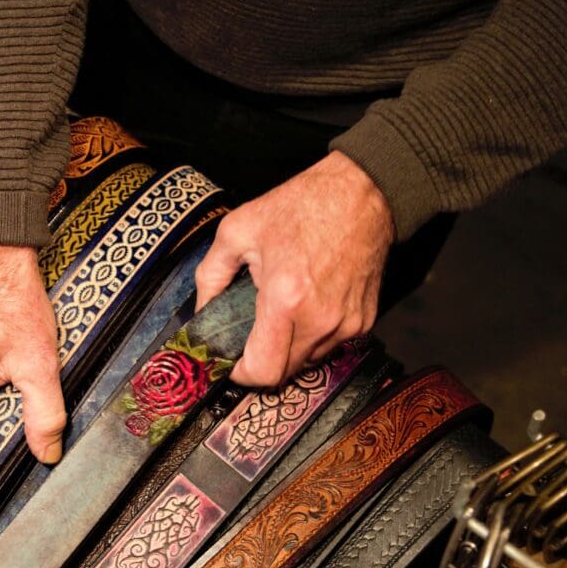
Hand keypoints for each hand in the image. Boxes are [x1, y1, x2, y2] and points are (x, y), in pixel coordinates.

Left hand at [195, 151, 393, 385]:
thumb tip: (201, 311)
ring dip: (289, 348)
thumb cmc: (301, 206)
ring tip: (281, 312)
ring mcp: (347, 323)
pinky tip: (306, 305)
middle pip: (284, 372)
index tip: (233, 362)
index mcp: (286, 298)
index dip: (242, 375)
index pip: (264, 370)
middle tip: (250, 336)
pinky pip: (331, 345)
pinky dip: (313, 335)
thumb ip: (211, 276)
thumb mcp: (237, 230)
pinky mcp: (365, 320)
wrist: (361, 192)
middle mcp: (320, 319)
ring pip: (308, 361)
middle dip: (262, 360)